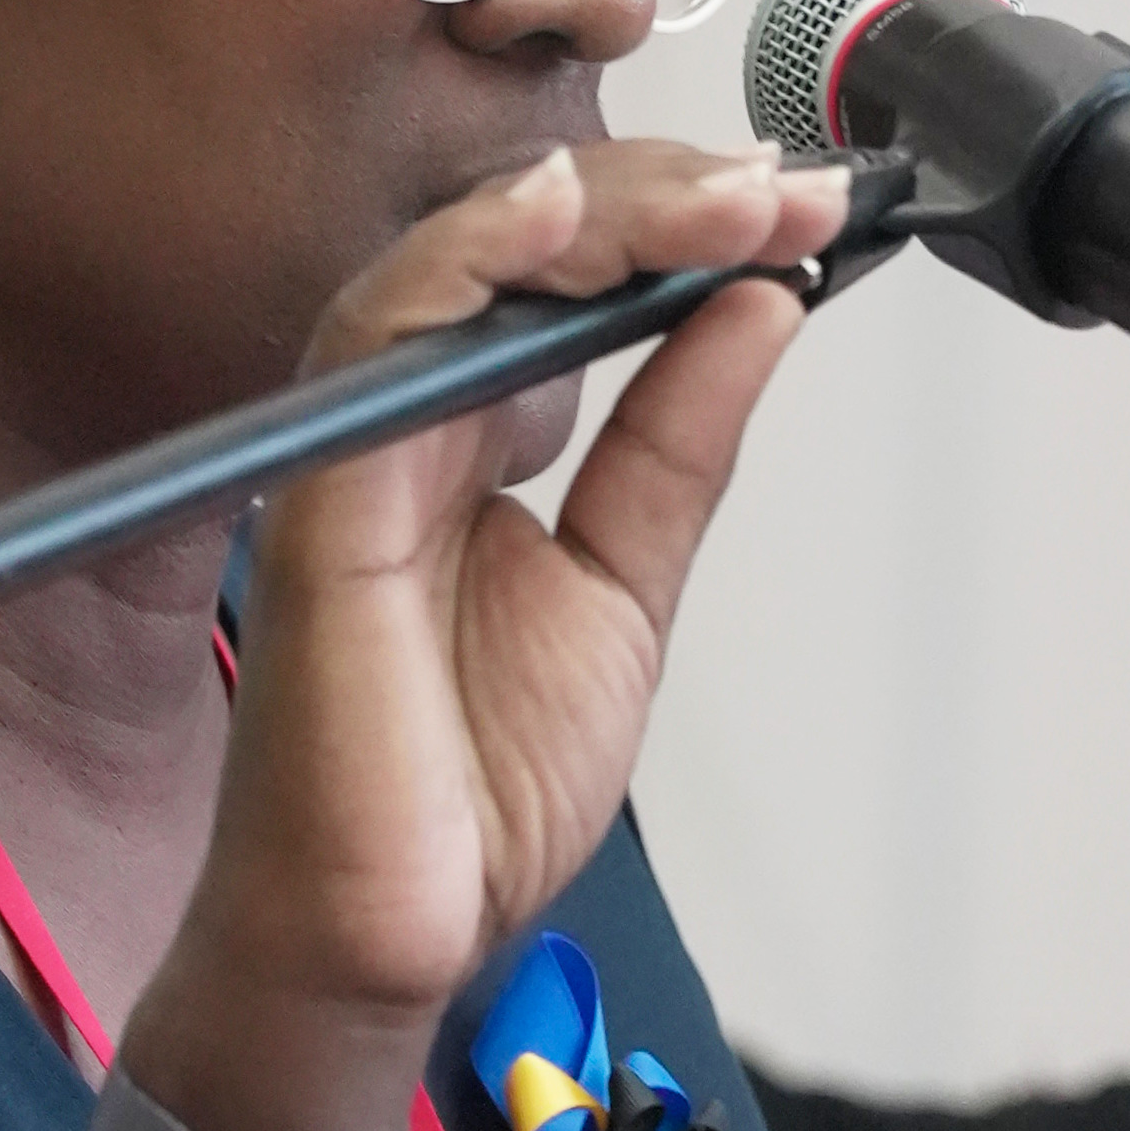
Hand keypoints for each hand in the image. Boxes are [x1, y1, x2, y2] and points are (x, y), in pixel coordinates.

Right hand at [154, 138, 844, 1070]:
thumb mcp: (627, 591)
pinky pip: (376, 338)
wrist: (392, 940)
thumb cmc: (470, 791)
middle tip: (784, 190)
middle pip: (519, 244)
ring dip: (595, 207)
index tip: (807, 211)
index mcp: (472, 436)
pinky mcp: (322, 495)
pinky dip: (466, 260)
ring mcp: (357, 448)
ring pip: (453, 261)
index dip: (689, 227)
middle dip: (665, 198)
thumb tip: (759, 311)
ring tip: (723, 197)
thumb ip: (677, 448)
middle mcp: (407, 422)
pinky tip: (557, 214)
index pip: (572, 278)